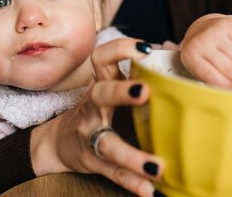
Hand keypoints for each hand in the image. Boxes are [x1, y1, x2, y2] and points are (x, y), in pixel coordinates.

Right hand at [29, 38, 161, 196]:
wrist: (59, 141)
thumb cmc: (97, 109)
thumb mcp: (109, 87)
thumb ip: (137, 73)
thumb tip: (172, 50)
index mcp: (100, 84)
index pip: (102, 58)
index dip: (120, 49)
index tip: (145, 48)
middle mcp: (93, 107)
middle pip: (101, 94)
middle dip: (121, 91)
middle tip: (145, 91)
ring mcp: (90, 135)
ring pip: (108, 144)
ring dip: (132, 156)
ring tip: (156, 166)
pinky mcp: (93, 161)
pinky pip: (113, 172)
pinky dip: (131, 182)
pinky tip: (148, 190)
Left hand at [180, 13, 231, 88]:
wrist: (201, 29)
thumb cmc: (201, 54)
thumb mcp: (197, 67)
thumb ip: (208, 80)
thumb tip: (225, 93)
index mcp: (190, 56)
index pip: (211, 76)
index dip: (224, 86)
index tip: (230, 89)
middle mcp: (200, 42)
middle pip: (228, 68)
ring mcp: (214, 31)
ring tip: (229, 59)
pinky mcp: (226, 24)